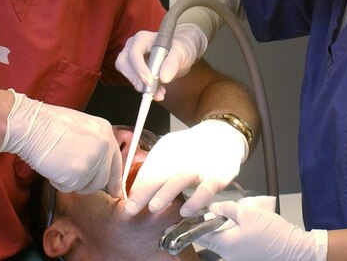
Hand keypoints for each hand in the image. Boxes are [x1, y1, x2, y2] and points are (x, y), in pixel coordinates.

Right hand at [0, 90, 121, 195]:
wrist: (32, 125)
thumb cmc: (49, 124)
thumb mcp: (82, 128)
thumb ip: (94, 146)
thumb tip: (98, 167)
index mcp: (106, 132)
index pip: (116, 163)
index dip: (115, 180)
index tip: (116, 191)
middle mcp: (104, 147)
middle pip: (102, 179)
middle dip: (87, 183)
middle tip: (72, 176)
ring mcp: (92, 161)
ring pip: (85, 185)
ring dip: (71, 180)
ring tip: (59, 162)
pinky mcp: (78, 174)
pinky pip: (70, 187)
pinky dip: (59, 182)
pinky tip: (52, 165)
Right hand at [115, 23, 207, 99]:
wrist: (180, 54)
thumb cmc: (180, 48)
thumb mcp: (180, 53)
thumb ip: (172, 63)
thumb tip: (164, 77)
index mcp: (143, 38)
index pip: (134, 52)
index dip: (139, 68)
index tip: (149, 82)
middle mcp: (133, 46)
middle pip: (123, 62)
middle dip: (134, 78)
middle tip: (149, 91)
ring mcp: (132, 58)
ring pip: (126, 73)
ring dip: (140, 85)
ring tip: (158, 92)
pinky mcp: (134, 69)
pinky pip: (134, 80)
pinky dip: (145, 88)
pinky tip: (158, 91)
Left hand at [124, 119, 245, 216]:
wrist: (222, 136)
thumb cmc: (191, 151)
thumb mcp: (170, 154)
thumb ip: (153, 171)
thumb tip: (134, 192)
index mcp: (166, 151)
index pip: (147, 171)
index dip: (136, 188)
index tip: (125, 204)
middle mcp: (181, 157)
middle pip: (159, 175)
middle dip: (143, 192)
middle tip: (130, 209)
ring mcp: (199, 166)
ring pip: (180, 179)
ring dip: (166, 193)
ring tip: (153, 207)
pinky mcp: (217, 175)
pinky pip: (206, 189)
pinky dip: (196, 200)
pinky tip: (186, 211)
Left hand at [196, 199, 327, 260]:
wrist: (293, 247)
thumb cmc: (272, 231)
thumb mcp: (247, 212)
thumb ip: (226, 208)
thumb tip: (213, 207)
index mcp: (225, 245)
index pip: (201, 236)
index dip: (196, 223)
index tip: (192, 213)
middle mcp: (228, 255)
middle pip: (210, 239)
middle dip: (208, 224)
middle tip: (212, 210)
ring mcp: (237, 257)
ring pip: (221, 241)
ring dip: (220, 228)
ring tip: (227, 215)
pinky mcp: (245, 256)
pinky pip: (231, 244)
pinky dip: (230, 234)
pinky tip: (238, 224)